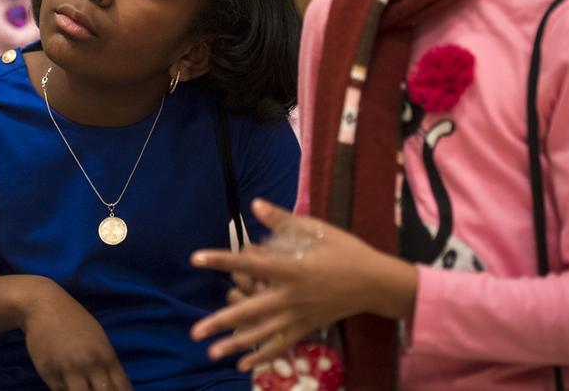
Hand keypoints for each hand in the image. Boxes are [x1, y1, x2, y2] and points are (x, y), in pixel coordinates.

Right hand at [21, 288, 130, 390]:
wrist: (44, 305)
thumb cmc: (74, 319)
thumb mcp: (99, 338)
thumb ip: (109, 363)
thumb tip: (122, 385)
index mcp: (106, 356)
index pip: (122, 388)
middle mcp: (89, 364)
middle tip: (95, 390)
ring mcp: (68, 369)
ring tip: (80, 387)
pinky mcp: (48, 372)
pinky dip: (63, 390)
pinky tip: (65, 384)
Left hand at [189, 199, 416, 371]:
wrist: (375, 282)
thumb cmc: (345, 251)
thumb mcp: (316, 229)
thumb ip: (282, 220)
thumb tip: (255, 204)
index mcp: (290, 268)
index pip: (248, 264)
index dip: (221, 260)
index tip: (196, 258)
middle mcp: (289, 296)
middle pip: (249, 311)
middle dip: (221, 322)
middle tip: (194, 332)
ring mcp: (297, 316)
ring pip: (261, 333)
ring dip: (235, 344)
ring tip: (211, 353)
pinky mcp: (306, 327)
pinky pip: (281, 345)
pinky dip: (262, 355)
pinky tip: (244, 363)